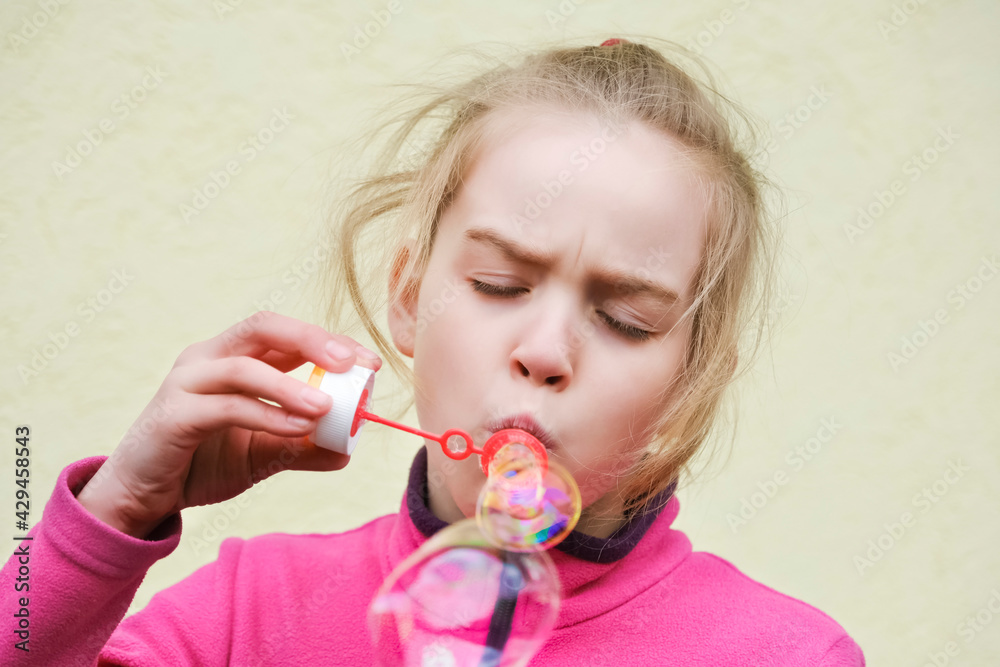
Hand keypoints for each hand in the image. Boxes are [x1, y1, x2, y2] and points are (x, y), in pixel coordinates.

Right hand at [76, 312, 380, 537]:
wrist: (144, 497)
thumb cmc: (203, 463)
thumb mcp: (263, 455)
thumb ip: (301, 448)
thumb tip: (345, 451)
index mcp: (234, 357)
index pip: (286, 334)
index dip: (329, 341)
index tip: (369, 363)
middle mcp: (209, 358)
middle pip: (264, 327)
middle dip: (312, 339)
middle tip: (351, 364)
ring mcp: (187, 382)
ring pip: (245, 366)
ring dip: (292, 385)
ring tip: (326, 407)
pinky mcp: (173, 414)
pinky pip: (227, 407)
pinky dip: (267, 415)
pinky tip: (295, 429)